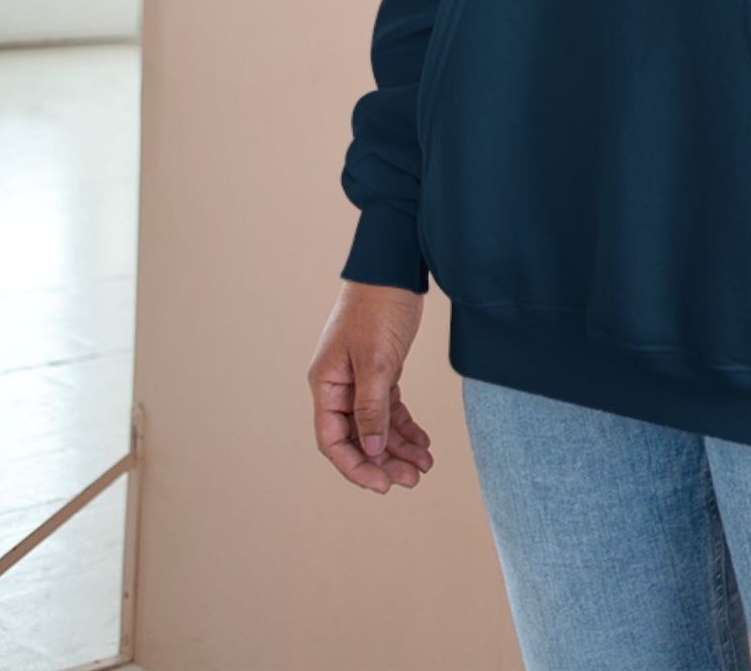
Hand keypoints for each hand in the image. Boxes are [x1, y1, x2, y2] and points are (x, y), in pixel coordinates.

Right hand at [308, 280, 435, 491]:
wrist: (395, 265)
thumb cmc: (378, 307)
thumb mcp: (376, 361)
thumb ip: (371, 408)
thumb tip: (372, 451)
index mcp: (326, 385)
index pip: (334, 441)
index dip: (356, 467)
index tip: (383, 485)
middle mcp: (338, 386)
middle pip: (357, 438)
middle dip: (385, 461)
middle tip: (414, 478)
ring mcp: (359, 378)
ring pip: (377, 426)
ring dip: (399, 447)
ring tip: (425, 465)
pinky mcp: (381, 370)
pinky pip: (389, 408)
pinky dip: (405, 426)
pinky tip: (423, 441)